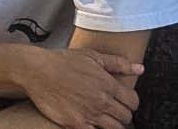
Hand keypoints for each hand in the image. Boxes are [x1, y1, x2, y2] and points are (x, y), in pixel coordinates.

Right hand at [20, 45, 142, 128]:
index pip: (133, 101)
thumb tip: (140, 68)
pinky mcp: (76, 124)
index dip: (131, 102)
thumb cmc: (62, 61)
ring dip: (113, 125)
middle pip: (126, 117)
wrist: (37, 71)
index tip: (125, 102)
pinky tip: (93, 124)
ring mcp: (89, 114)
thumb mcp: (92, 56)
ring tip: (106, 120)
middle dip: (123, 115)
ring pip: (115, 128)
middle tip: (115, 111)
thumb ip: (118, 63)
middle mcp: (102, 101)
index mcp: (108, 84)